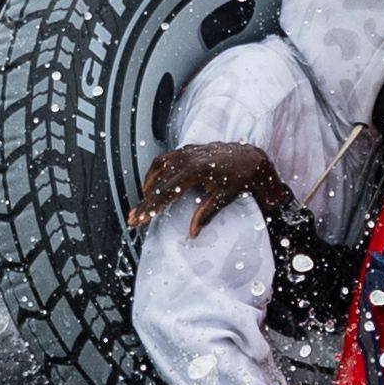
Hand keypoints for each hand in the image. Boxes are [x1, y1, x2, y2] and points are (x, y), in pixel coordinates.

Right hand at [132, 143, 286, 235]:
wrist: (250, 157)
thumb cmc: (240, 178)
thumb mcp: (225, 197)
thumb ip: (206, 214)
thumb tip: (192, 234)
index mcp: (195, 170)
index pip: (166, 191)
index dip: (151, 207)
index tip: (139, 220)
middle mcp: (186, 158)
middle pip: (158, 182)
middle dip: (144, 202)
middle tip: (133, 219)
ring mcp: (185, 151)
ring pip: (157, 169)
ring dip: (148, 187)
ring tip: (142, 205)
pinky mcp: (186, 150)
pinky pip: (164, 160)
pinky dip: (155, 172)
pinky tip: (152, 185)